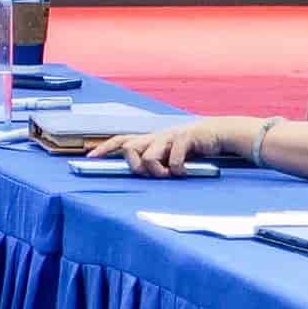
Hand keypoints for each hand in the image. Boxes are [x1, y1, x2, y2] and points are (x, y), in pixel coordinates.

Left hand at [112, 119, 231, 175]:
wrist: (216, 134)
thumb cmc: (191, 148)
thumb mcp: (168, 155)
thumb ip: (153, 162)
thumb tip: (140, 173)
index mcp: (149, 140)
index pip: (121, 140)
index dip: (105, 148)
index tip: (91, 157)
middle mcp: (155, 136)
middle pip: (129, 148)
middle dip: (135, 166)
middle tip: (150, 174)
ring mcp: (169, 135)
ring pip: (148, 155)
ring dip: (157, 170)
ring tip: (169, 174)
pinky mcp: (185, 137)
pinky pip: (174, 158)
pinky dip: (178, 169)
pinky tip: (184, 172)